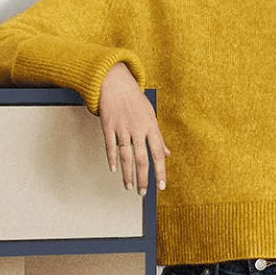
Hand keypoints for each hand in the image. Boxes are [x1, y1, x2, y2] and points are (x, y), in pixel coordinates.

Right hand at [98, 62, 166, 193]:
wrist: (115, 82)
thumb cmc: (134, 100)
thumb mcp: (151, 117)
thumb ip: (158, 138)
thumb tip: (167, 154)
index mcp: (151, 127)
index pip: (158, 154)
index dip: (160, 172)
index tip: (161, 186)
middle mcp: (138, 129)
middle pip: (142, 159)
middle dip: (143, 178)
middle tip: (142, 192)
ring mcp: (122, 128)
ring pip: (126, 156)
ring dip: (128, 173)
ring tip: (129, 186)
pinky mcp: (108, 126)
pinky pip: (110, 146)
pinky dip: (112, 158)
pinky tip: (114, 169)